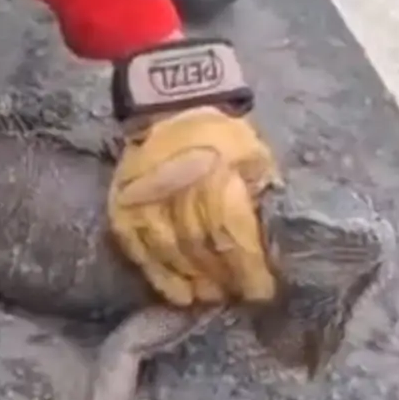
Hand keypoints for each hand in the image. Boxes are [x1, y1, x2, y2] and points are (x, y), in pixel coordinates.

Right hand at [106, 39, 280, 306]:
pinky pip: (139, 249)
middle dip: (223, 277)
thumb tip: (275, 242)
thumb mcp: (253, 153)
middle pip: (201, 245)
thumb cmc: (221, 134)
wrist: (169, 102)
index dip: (247, 266)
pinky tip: (178, 295)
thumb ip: (260, 193)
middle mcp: (177, 185)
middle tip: (238, 296)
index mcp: (215, 170)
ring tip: (212, 297)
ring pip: (171, 251)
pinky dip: (159, 276)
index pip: (231, 229)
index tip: (262, 291)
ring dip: (193, 280)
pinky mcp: (123, 206)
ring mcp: (146, 198)